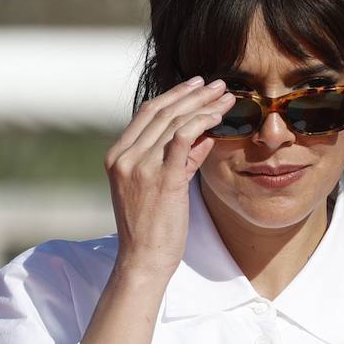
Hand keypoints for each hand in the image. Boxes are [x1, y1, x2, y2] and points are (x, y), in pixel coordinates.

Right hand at [103, 76, 234, 279]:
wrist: (142, 261)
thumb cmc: (151, 230)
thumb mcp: (159, 189)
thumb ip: (178, 162)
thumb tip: (201, 139)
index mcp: (118, 156)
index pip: (146, 114)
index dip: (173, 96)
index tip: (196, 86)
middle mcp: (125, 157)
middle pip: (161, 111)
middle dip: (192, 93)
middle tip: (217, 83)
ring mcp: (141, 167)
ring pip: (174, 121)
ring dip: (203, 104)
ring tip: (225, 95)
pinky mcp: (162, 179)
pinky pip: (183, 139)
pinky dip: (202, 122)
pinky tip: (218, 116)